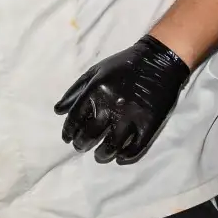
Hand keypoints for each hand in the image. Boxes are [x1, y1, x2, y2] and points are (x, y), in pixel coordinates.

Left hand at [54, 35, 189, 164]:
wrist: (159, 61)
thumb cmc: (123, 65)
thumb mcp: (95, 71)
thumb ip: (75, 91)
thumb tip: (58, 111)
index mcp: (96, 91)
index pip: (76, 118)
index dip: (69, 131)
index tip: (67, 138)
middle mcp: (111, 106)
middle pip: (91, 134)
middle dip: (82, 144)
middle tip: (81, 146)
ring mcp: (132, 116)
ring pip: (112, 145)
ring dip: (103, 154)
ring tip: (100, 155)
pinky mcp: (150, 124)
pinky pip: (135, 148)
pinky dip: (126, 156)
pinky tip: (120, 157)